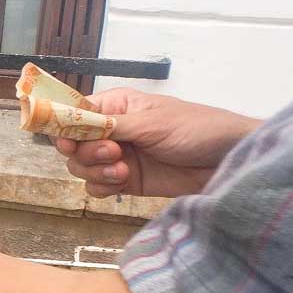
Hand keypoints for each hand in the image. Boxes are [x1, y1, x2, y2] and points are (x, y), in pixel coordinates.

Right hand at [54, 88, 260, 197]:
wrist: (228, 162)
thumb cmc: (197, 129)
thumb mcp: (151, 123)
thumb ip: (109, 126)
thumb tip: (73, 125)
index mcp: (116, 107)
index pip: (74, 114)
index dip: (65, 127)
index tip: (67, 142)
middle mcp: (112, 130)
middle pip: (73, 144)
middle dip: (87, 153)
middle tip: (114, 154)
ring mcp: (118, 156)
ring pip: (82, 167)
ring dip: (95, 171)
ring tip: (122, 171)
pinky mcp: (126, 180)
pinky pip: (97, 185)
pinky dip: (102, 186)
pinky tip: (122, 182)